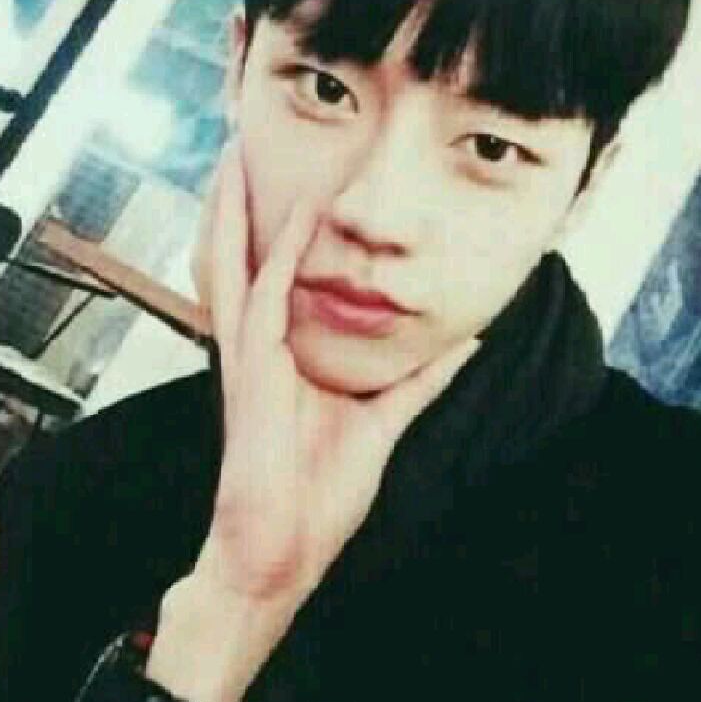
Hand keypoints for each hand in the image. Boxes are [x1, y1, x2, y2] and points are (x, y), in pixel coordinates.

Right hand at [199, 140, 478, 597]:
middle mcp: (259, 348)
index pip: (273, 281)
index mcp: (281, 359)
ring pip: (234, 266)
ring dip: (235, 212)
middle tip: (239, 151)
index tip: (293, 188)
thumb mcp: (383, 423)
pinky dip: (276, 254)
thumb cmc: (319, 495)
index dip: (276, 234)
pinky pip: (263, 299)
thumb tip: (466, 345)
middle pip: (241, 261)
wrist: (284, 550)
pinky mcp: (253, 372)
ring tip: (235, 157)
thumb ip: (421, 380)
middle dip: (238, 208)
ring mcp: (250, 357)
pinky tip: (291, 215)